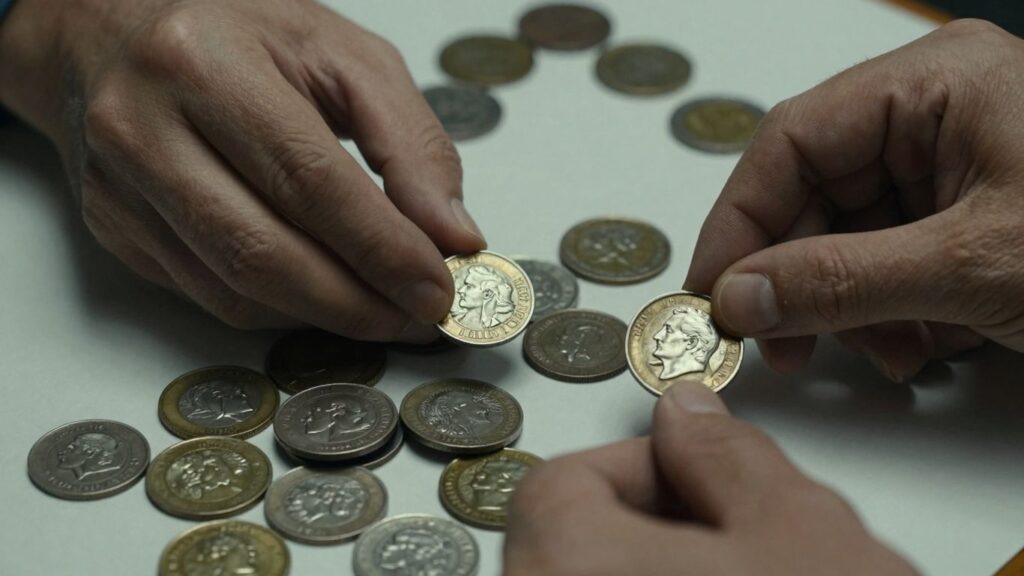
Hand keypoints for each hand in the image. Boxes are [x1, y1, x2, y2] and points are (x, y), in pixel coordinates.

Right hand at [0, 0, 485, 339]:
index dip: (382, 249)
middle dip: (358, 305)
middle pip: (266, 252)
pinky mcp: (115, 229)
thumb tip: (452, 234)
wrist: (111, 29)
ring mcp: (120, 187)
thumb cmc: (236, 33)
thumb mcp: (342, 55)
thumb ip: (410, 141)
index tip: (438, 290)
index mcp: (207, 65)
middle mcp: (145, 128)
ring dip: (324, 319)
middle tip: (419, 320)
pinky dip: (280, 311)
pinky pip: (208, 296)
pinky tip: (324, 296)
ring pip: (235, 290)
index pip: (310, 181)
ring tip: (385, 314)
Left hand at [504, 383, 917, 575]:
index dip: (641, 466)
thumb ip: (728, 455)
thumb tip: (688, 410)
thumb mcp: (796, 531)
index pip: (559, 483)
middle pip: (570, 539)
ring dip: (664, 562)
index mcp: (565, 568)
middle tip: (730, 537)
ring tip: (746, 571)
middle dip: (657, 522)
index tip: (698, 476)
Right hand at [685, 19, 1023, 379]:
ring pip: (848, 229)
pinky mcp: (966, 207)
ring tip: (870, 351)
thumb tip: (741, 294)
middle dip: (797, 274)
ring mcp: (952, 158)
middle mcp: (935, 110)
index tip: (713, 287)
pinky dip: (886, 307)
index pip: (792, 139)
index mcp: (934, 82)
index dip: (740, 219)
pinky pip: (888, 252)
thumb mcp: (972, 266)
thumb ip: (842, 279)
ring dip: (845, 302)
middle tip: (772, 336)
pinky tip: (911, 343)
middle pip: (816, 188)